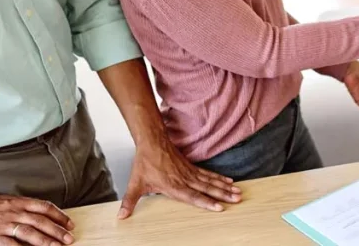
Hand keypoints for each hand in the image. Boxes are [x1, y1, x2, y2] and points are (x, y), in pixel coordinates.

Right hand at [0, 195, 74, 245]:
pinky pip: (13, 245)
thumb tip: (41, 213)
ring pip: (30, 233)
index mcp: (17, 202)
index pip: (43, 207)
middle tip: (70, 238)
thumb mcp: (5, 201)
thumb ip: (21, 206)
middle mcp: (13, 212)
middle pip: (40, 221)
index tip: (69, 223)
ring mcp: (4, 225)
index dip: (59, 215)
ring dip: (47, 241)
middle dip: (57, 230)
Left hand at [119, 139, 241, 218]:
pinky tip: (229, 181)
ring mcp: (189, 172)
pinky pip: (208, 174)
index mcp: (173, 186)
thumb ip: (129, 201)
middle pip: (207, 188)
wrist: (151, 141)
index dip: (206, 202)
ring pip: (210, 181)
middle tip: (237, 199)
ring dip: (225, 187)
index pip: (193, 196)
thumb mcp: (135, 183)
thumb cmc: (145, 163)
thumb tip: (120, 216)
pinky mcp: (191, 167)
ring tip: (238, 192)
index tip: (219, 207)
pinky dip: (219, 178)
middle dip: (223, 195)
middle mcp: (184, 179)